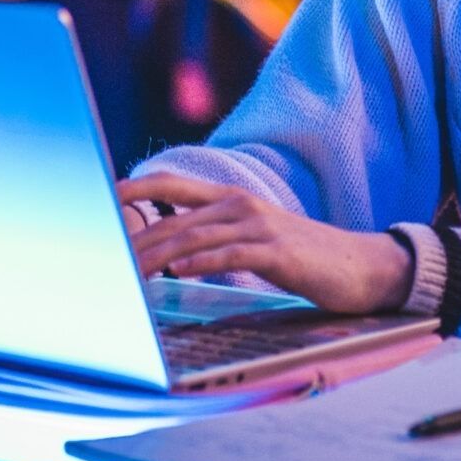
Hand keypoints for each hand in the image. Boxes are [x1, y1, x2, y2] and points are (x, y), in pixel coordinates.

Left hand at [116, 172, 414, 315]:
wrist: (360, 267)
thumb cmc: (303, 259)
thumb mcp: (254, 242)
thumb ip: (215, 241)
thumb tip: (171, 257)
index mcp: (231, 201)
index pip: (172, 187)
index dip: (135, 189)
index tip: (100, 199)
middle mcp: (239, 205)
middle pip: (173, 219)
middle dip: (135, 240)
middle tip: (101, 259)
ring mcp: (258, 226)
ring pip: (194, 236)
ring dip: (157, 256)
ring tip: (127, 273)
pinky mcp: (275, 251)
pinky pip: (230, 254)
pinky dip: (201, 262)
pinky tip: (179, 272)